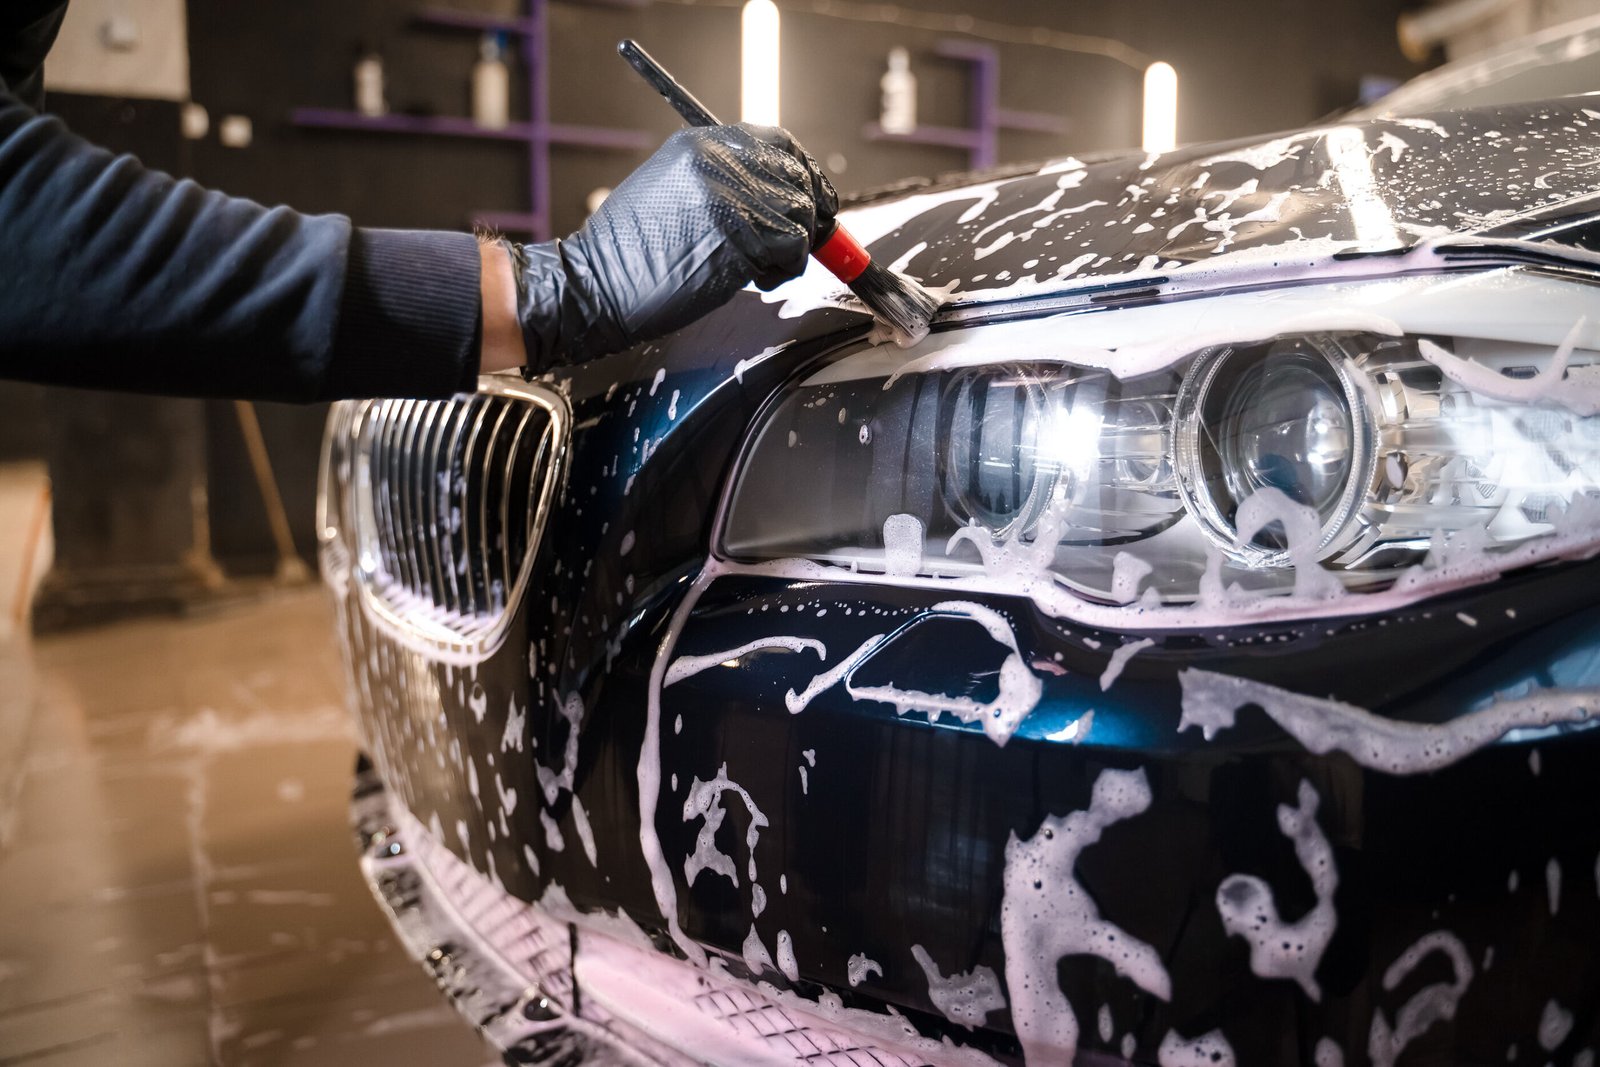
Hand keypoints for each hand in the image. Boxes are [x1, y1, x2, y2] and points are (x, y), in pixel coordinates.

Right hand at [506, 123, 838, 371]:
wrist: (595, 284)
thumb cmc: (628, 253)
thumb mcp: (669, 189)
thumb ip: (719, 181)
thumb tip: (774, 192)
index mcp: (701, 142)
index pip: (777, 141)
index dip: (802, 171)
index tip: (813, 197)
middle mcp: (720, 160)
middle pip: (797, 175)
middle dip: (808, 213)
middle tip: (799, 243)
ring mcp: (733, 195)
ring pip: (801, 213)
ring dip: (793, 248)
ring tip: (761, 268)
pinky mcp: (743, 235)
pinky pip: (794, 247)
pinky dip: (786, 269)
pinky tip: (757, 279)